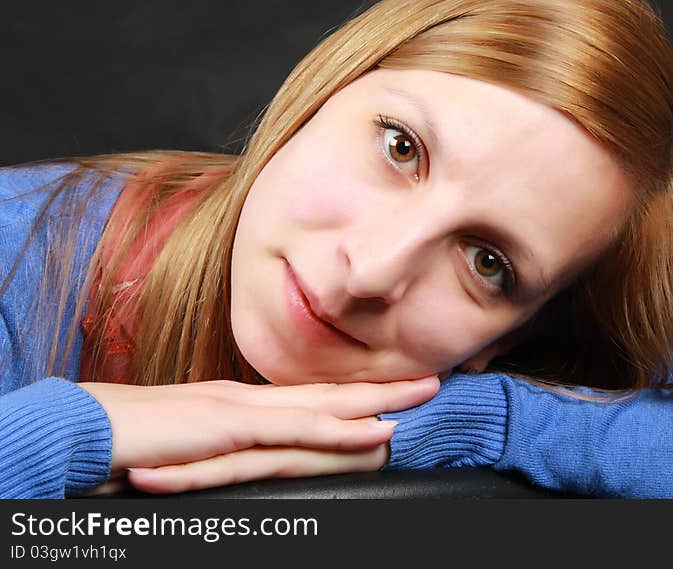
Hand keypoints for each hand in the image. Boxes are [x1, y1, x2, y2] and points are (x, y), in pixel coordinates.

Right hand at [79, 376, 438, 493]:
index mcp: (239, 405)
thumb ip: (220, 447)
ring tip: (423, 393)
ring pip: (325, 405)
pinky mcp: (230, 430)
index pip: (307, 396)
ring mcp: (242, 411)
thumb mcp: (187, 446)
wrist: (83, 431)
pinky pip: (296, 432)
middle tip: (431, 378)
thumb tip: (244, 454)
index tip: (390, 388)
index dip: (351, 392)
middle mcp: (248, 400)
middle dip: (381, 386)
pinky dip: (341, 430)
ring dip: (378, 399)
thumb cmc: (130, 443)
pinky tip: (375, 430)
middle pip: (328, 392)